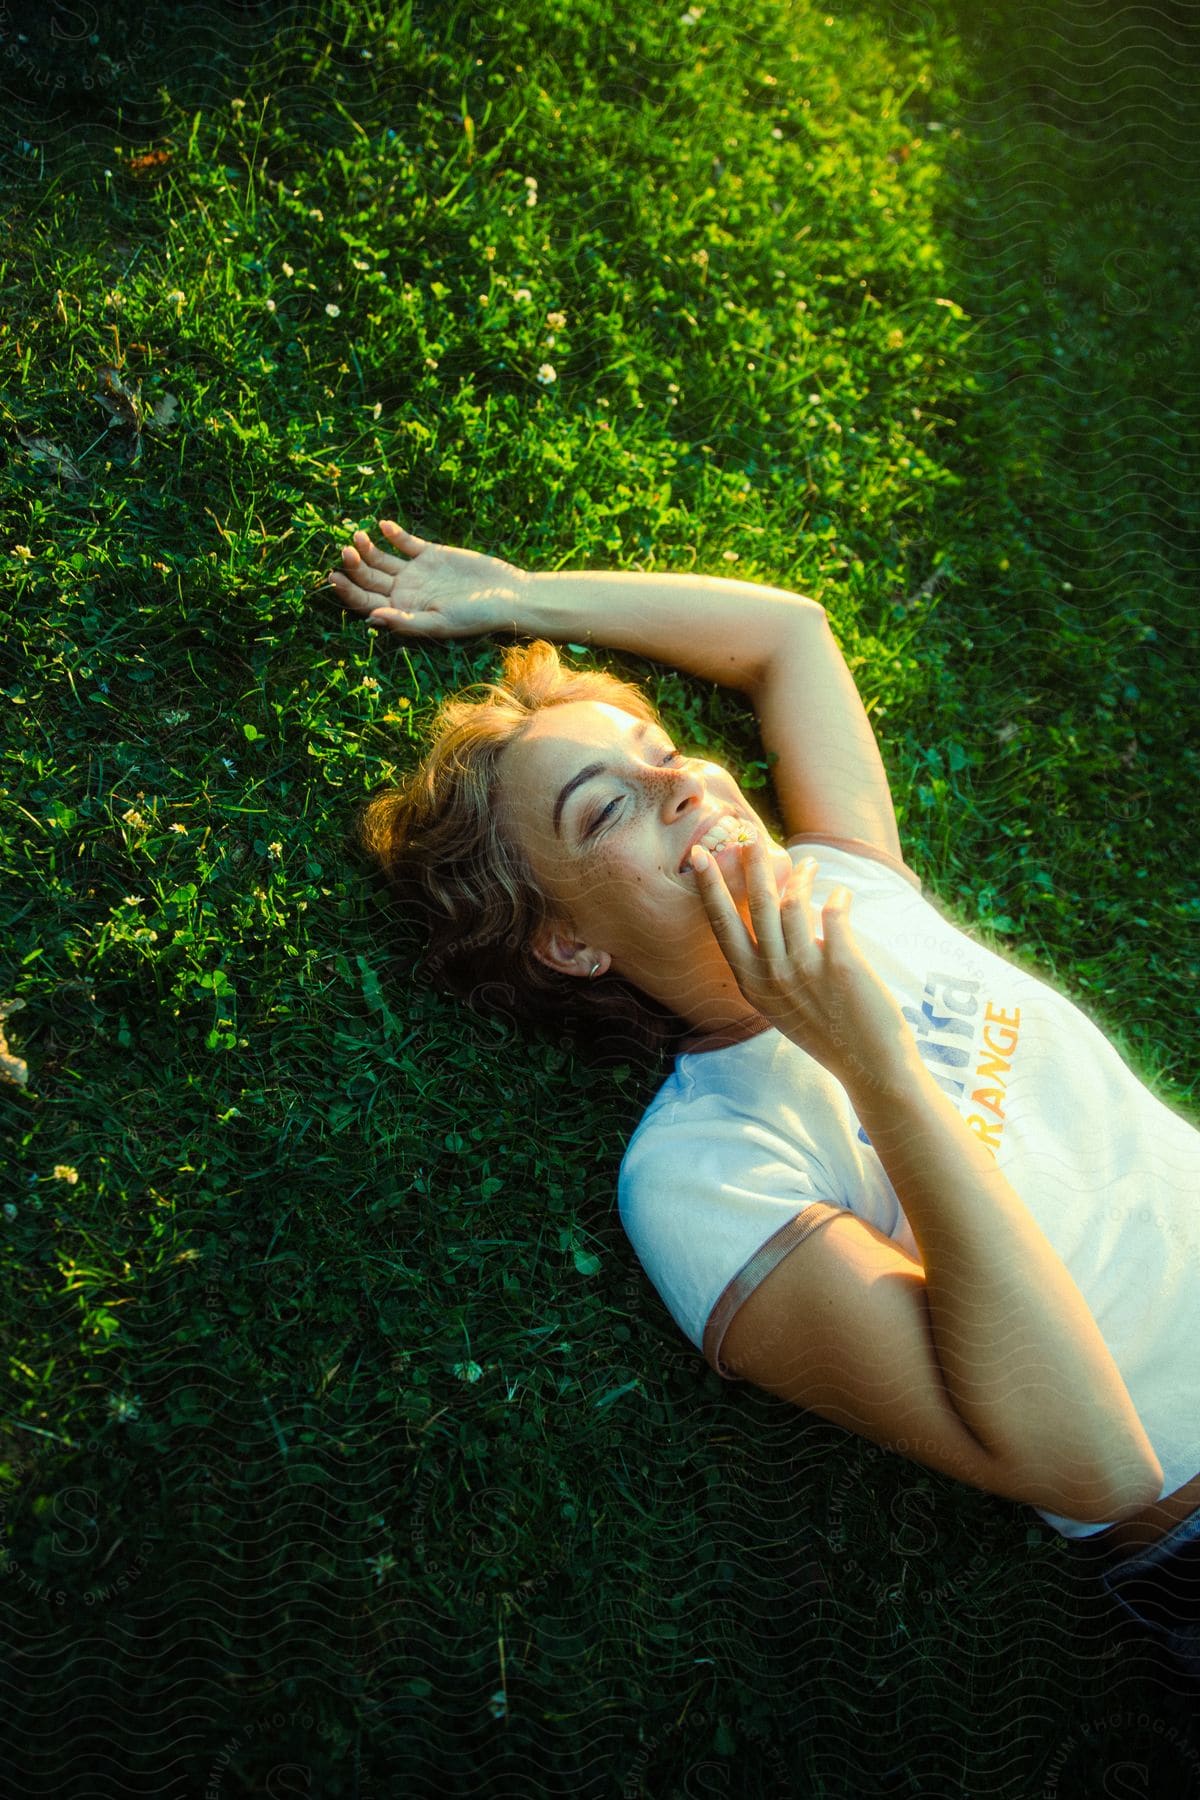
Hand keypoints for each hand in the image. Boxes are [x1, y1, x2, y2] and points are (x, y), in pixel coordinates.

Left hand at [327, 519, 528, 638]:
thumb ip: (405, 621)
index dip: (347, 591)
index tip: (333, 576)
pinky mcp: (430, 553)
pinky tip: (383, 526)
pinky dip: (393, 534)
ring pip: (381, 559)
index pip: (365, 602)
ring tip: (357, 537)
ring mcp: (417, 572)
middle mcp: (405, 592)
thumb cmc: (476, 617)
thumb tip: (371, 619)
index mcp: (403, 612)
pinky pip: (405, 542)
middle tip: (345, 551)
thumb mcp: (440, 622)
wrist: (507, 594)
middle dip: (354, 566)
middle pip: (369, 579)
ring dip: (367, 548)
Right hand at [692, 838, 918, 1094]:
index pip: (722, 926)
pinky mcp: (841, 964)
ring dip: (802, 877)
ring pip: (795, 903)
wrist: (868, 1065)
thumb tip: (770, 919)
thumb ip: (767, 967)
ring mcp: (805, 970)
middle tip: (753, 839)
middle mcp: (772, 975)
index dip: (710, 889)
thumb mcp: (780, 1004)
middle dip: (753, 866)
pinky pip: (833, 914)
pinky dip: (838, 899)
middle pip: (757, 905)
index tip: (698, 857)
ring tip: (808, 865)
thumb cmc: (825, 1032)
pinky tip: (841, 896)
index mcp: (751, 983)